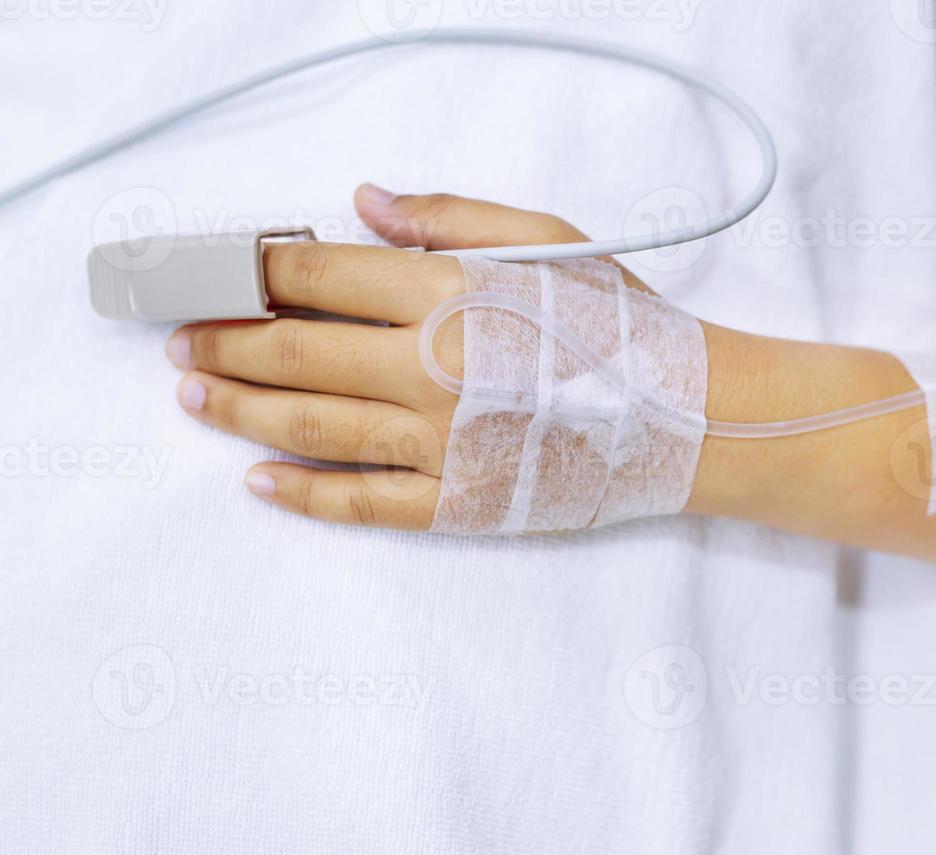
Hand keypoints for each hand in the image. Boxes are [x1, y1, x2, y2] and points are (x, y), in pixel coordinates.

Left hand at [167, 184, 603, 530]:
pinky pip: (362, 501)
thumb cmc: (621, 325)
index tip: (218, 274)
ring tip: (194, 398)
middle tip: (181, 341)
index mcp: (451, 293)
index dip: (253, 273)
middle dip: (224, 344)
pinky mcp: (459, 502)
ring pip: (313, 427)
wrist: (689, 418)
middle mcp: (434, 368)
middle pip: (294, 354)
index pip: (318, 277)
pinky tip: (258, 481)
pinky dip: (304, 494)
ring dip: (241, 410)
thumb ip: (448, 217)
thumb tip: (361, 205)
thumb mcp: (546, 240)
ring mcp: (443, 443)